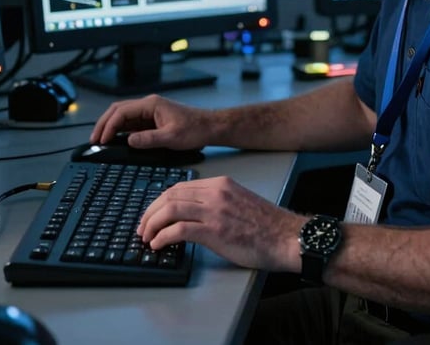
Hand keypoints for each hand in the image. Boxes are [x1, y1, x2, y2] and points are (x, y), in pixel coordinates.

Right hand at [89, 94, 209, 150]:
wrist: (210, 127)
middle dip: (104, 124)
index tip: (101, 140)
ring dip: (111, 127)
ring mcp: (150, 112)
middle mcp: (149, 105)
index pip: (122, 112)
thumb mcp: (172, 137)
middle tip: (94, 140)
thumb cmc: (195, 129)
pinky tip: (116, 140)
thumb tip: (128, 141)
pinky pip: (132, 123)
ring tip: (101, 141)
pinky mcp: (153, 120)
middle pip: (118, 110)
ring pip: (123, 116)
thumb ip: (149, 139)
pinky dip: (121, 131)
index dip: (109, 126)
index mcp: (152, 104)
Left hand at [137, 175, 301, 271]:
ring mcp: (215, 210)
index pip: (180, 187)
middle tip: (142, 227)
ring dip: (152, 224)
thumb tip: (191, 214)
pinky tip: (159, 245)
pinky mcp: (215, 231)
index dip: (160, 201)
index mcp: (221, 184)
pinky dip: (163, 237)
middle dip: (150, 212)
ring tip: (147, 237)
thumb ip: (217, 202)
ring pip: (170, 209)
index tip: (151, 214)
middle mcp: (216, 192)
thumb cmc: (266, 226)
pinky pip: (179, 229)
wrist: (286, 237)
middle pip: (170, 195)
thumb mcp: (238, 202)